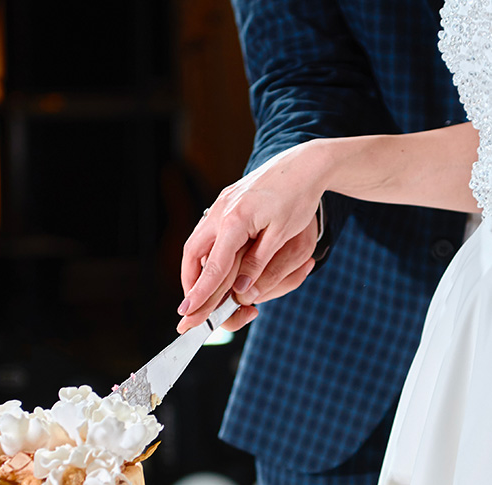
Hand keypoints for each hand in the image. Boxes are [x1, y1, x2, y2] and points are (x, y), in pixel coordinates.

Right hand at [178, 142, 327, 330]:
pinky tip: (212, 265)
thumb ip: (259, 263)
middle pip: (193, 254)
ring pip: (196, 243)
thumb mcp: (282, 235)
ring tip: (200, 290)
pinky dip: (205, 253)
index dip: (200, 293)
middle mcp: (221, 212)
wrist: (303, 164)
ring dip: (195, 268)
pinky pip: (207, 232)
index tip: (187, 312)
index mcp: (235, 221)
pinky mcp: (226, 202)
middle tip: (190, 306)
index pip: (213, 266)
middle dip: (190, 282)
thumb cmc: (297, 198)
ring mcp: (221, 205)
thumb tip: (240, 290)